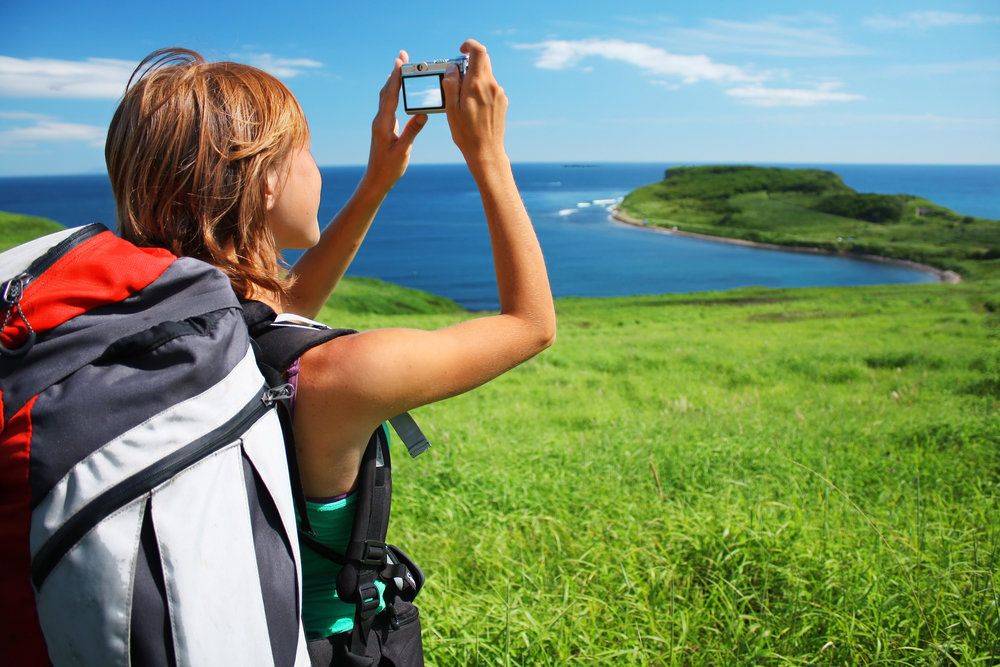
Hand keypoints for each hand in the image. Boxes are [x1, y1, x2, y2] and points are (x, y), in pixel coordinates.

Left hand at [360, 50, 426, 195]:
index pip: (391, 95)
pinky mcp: (383, 127)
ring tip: (401, 66)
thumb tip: (423, 114)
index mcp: (384, 124)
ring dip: (393, 80)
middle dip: (394, 73)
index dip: (396, 77)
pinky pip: (388, 104)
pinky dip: (393, 92)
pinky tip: (398, 89)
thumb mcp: (403, 151)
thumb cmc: (389, 168)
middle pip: (387, 90)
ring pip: (386, 96)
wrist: (376, 180)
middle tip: (402, 56)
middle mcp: (380, 120)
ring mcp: (381, 123)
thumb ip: (412, 131)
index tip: (400, 61)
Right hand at [442, 39, 508, 165]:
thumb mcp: (451, 109)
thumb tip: (452, 68)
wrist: (486, 151)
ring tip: (463, 99)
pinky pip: (490, 88)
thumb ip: (451, 85)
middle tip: (456, 78)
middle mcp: (491, 86)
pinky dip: (481, 90)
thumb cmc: (466, 133)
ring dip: (474, 79)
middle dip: (468, 64)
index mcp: (477, 85)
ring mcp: (499, 93)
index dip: (470, 45)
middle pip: (483, 62)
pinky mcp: (503, 102)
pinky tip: (474, 108)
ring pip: (486, 76)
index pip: (479, 51)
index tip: (461, 50)